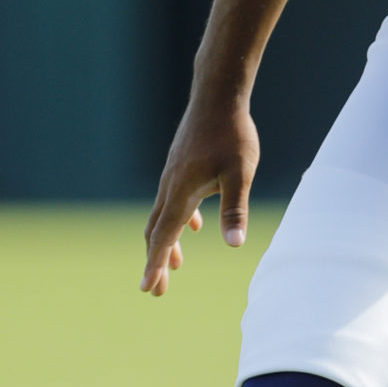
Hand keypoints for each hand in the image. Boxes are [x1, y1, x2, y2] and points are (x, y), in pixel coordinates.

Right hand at [140, 94, 259, 295]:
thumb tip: (234, 245)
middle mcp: (170, 186)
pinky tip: (195, 225)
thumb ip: (235, 209)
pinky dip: (178, 219)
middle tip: (156, 290)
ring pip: (163, 216)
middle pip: (157, 231)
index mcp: (180, 192)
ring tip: (174, 266)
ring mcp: (172, 175)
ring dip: (166, 242)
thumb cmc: (232, 133)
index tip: (147, 288)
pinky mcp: (180, 166)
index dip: (155, 264)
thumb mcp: (240, 174)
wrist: (218, 95)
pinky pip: (172, 200)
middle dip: (156, 261)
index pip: (164, 236)